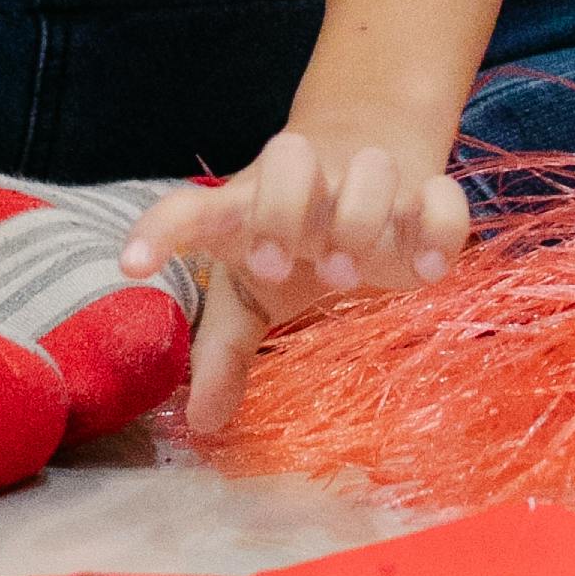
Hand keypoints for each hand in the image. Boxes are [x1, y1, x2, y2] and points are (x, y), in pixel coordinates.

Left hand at [125, 123, 471, 437]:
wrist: (368, 152)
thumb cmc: (293, 236)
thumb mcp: (253, 291)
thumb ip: (224, 349)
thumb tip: (202, 423)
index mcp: (248, 204)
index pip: (193, 207)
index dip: (160, 230)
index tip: (130, 265)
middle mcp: (308, 182)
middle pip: (287, 155)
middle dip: (280, 209)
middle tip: (278, 264)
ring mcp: (370, 179)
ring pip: (371, 167)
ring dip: (358, 217)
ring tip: (346, 274)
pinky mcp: (427, 192)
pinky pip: (443, 195)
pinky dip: (440, 229)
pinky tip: (428, 273)